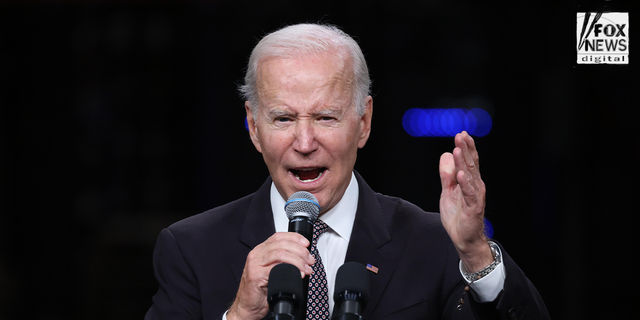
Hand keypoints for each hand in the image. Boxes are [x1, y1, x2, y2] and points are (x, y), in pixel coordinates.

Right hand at [227, 232, 314, 319]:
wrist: (247, 307)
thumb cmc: (260, 291)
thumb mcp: (272, 271)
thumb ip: (282, 261)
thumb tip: (303, 257)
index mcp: (261, 251)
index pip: (278, 236)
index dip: (294, 237)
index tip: (306, 244)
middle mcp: (256, 254)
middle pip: (281, 244)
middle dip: (300, 251)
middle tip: (309, 260)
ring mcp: (254, 264)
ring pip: (280, 254)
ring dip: (298, 260)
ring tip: (306, 268)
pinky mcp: (255, 276)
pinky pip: (275, 268)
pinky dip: (290, 270)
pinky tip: (298, 274)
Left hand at [439, 131, 492, 272]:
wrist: (464, 239)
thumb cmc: (458, 215)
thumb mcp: (448, 191)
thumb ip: (446, 175)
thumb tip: (446, 155)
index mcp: (470, 182)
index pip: (468, 161)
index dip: (466, 148)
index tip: (461, 134)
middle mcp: (475, 186)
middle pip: (470, 164)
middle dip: (465, 149)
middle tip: (461, 135)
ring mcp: (475, 196)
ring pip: (470, 176)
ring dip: (463, 162)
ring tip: (458, 149)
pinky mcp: (473, 208)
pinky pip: (469, 194)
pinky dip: (465, 184)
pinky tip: (461, 174)